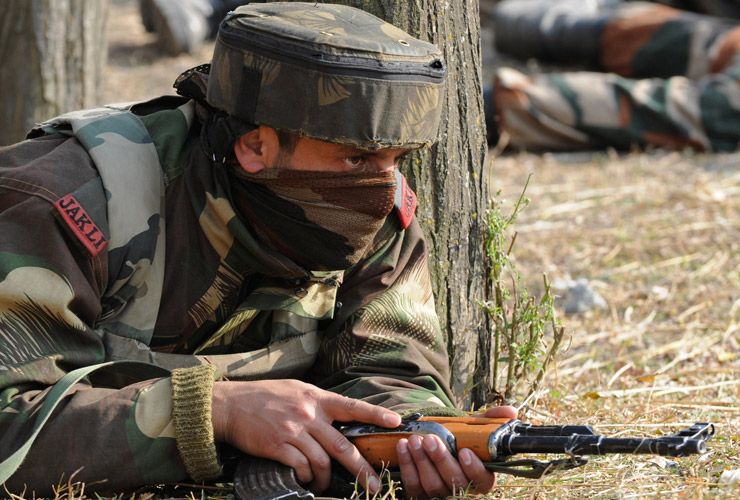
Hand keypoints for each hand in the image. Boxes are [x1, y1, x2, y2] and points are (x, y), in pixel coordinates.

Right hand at [211, 379, 400, 493]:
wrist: (232, 405)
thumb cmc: (265, 396)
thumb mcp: (297, 390)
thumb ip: (318, 403)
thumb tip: (341, 417)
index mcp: (317, 398)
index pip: (352, 406)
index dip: (375, 415)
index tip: (396, 423)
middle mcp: (309, 414)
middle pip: (342, 446)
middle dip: (362, 469)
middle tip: (374, 486)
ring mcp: (294, 430)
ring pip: (322, 462)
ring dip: (327, 479)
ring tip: (326, 485)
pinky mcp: (278, 446)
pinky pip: (302, 468)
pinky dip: (307, 477)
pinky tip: (306, 478)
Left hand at [396, 405, 517, 498]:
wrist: (435, 442)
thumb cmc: (459, 439)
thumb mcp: (475, 428)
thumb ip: (491, 420)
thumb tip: (510, 412)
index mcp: (481, 477)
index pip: (482, 481)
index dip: (474, 469)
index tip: (464, 451)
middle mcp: (462, 489)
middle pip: (454, 482)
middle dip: (441, 460)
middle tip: (431, 439)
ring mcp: (440, 494)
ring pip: (431, 485)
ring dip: (421, 461)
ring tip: (414, 439)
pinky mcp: (419, 494)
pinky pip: (413, 485)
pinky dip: (407, 465)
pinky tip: (403, 446)